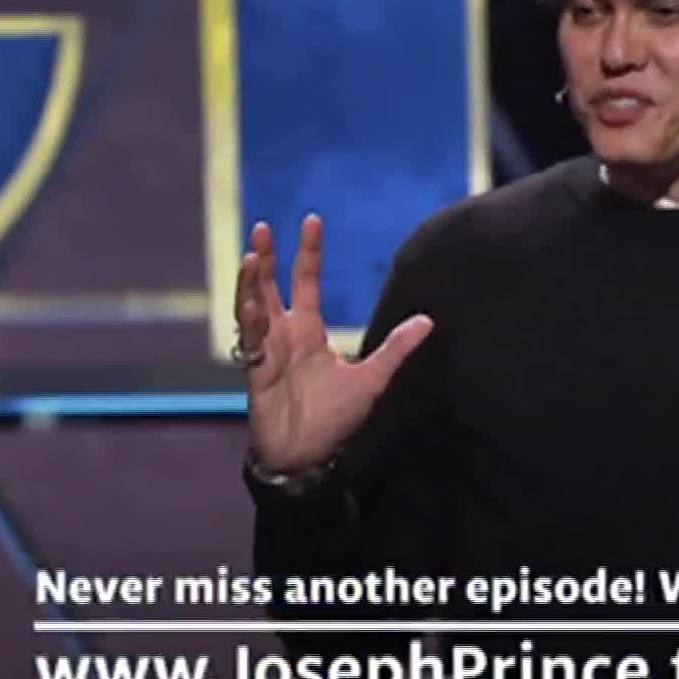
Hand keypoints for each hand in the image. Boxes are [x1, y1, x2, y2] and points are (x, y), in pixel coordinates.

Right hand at [235, 214, 432, 474]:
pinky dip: (250, 318)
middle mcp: (285, 335)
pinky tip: (251, 299)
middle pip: (269, 287)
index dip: (308, 253)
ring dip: (250, 282)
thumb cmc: (335, 419)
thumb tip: (428, 321)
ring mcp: (268, 351)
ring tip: (251, 257)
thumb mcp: (372, 378)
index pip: (306, 282)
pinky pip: (251, 338)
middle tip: (262, 228)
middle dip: (265, 258)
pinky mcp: (256, 370)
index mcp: (309, 331)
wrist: (309, 456)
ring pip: (252, 307)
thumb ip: (396, 348)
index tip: (311, 221)